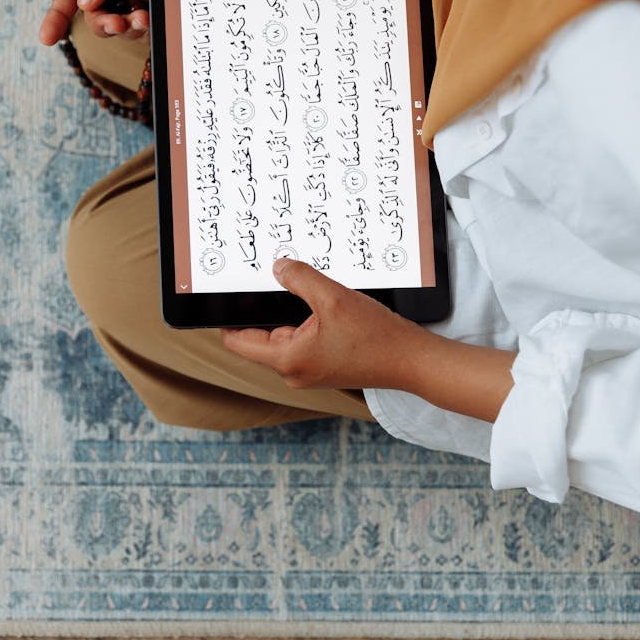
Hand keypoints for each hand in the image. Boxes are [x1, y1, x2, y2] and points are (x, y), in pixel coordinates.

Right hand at [40, 0, 150, 45]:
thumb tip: (85, 3)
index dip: (57, 14)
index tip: (47, 39)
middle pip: (95, 15)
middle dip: (102, 25)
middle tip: (117, 25)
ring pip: (120, 26)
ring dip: (127, 29)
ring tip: (143, 19)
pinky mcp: (156, 9)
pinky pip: (143, 30)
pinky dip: (144, 32)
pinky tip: (151, 23)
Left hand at [221, 259, 432, 391]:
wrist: (410, 361)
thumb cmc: (377, 338)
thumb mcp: (334, 298)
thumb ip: (300, 279)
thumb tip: (278, 267)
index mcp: (287, 360)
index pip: (237, 341)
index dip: (229, 317)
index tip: (228, 294)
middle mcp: (293, 372)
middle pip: (260, 337)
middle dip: (266, 310)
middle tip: (275, 281)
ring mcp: (308, 372)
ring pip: (284, 337)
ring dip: (290, 315)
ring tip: (307, 294)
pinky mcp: (322, 367)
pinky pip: (302, 342)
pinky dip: (306, 324)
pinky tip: (324, 309)